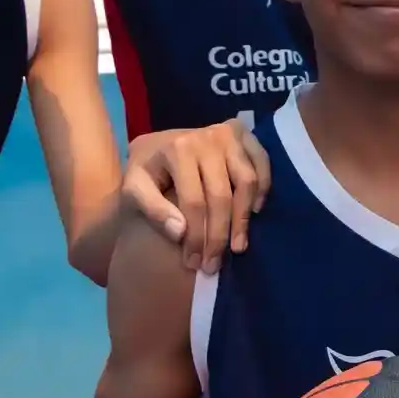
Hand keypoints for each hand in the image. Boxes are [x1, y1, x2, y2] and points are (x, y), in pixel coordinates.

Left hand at [125, 119, 271, 273]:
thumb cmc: (147, 171)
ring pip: (247, 182)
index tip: (195, 263)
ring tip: (237, 246)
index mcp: (178, 149)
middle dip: (219, 235)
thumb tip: (180, 232)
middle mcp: (207, 138)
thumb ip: (152, 210)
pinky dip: (263, 188)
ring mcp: (229, 134)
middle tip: (214, 264)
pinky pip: (264, 164)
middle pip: (221, 196)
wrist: (156, 144)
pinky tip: (253, 212)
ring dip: (243, 219)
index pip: (194, 201)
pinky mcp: (245, 134)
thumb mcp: (134, 188)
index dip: (196, 236)